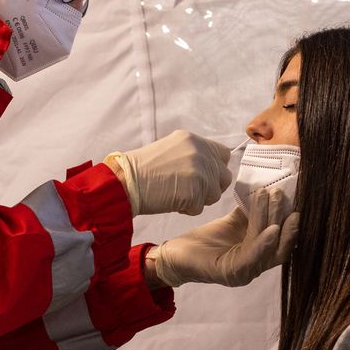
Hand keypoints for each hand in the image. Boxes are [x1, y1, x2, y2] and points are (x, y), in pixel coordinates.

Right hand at [104, 130, 231, 216]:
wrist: (126, 181)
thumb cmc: (143, 169)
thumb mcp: (171, 149)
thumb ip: (193, 154)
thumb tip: (210, 168)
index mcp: (194, 140)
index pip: (223, 154)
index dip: (216, 168)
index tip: (204, 176)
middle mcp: (201, 153)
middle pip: (224, 176)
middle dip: (211, 187)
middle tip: (190, 190)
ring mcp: (200, 172)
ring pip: (215, 194)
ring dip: (199, 199)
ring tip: (177, 194)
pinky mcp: (195, 192)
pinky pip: (200, 208)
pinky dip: (187, 209)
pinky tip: (171, 201)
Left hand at [148, 187, 299, 286]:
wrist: (176, 254)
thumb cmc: (204, 240)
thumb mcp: (232, 222)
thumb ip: (249, 212)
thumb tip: (265, 188)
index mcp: (258, 255)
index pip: (282, 239)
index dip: (291, 221)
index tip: (296, 198)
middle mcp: (255, 267)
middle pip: (281, 246)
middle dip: (286, 219)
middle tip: (283, 194)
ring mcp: (245, 273)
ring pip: (267, 247)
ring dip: (272, 221)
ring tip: (271, 197)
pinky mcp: (230, 274)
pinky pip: (252, 257)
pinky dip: (263, 242)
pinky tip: (269, 228)